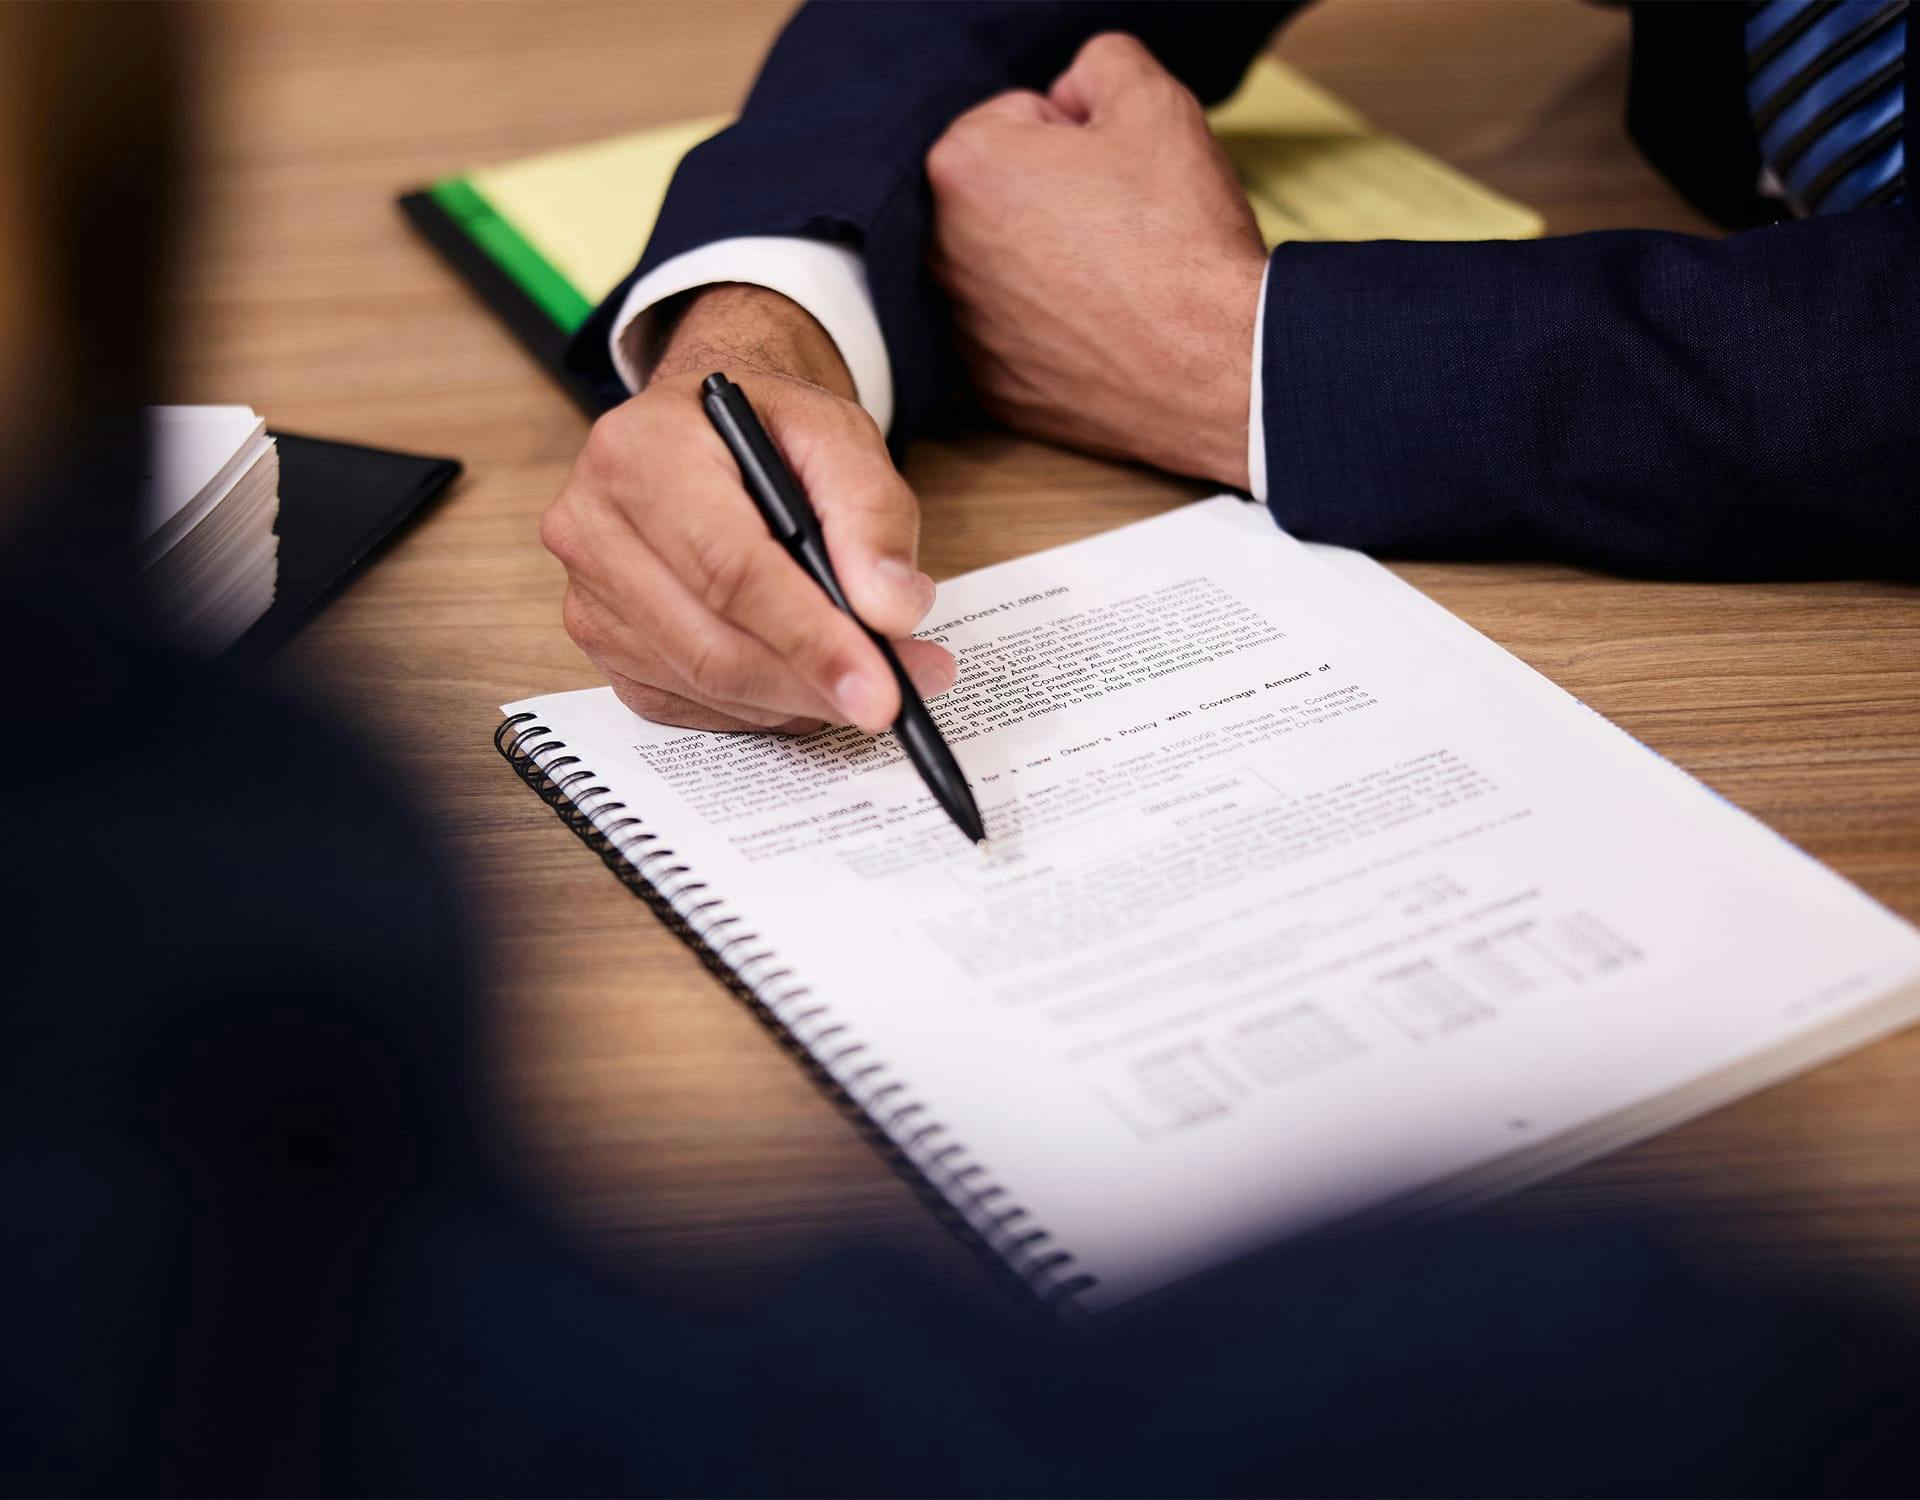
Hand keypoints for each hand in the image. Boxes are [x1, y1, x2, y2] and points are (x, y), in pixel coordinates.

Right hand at [542, 284, 955, 733]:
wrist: (707, 435)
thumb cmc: (766, 431)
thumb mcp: (837, 434)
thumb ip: (873, 512)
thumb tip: (892, 609)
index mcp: (639, 452)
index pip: (729, 570)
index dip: (810, 639)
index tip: (882, 688)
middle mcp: (592, 527)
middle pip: (712, 645)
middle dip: (815, 683)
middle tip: (897, 696)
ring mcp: (587, 596)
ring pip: (704, 685)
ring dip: (796, 699)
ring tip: (868, 678)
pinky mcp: (602, 647)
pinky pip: (688, 705)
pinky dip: (761, 708)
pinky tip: (804, 681)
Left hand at [926, 34, 1266, 488]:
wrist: (1214, 367)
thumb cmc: (1179, 238)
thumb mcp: (1154, 103)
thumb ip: (1100, 65)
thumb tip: (1072, 92)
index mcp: (964, 167)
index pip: (1014, 120)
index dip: (1075, 137)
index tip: (1113, 173)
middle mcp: (940, 253)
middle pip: (1000, 197)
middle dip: (1049, 199)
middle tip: (1118, 224)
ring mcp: (962, 329)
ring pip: (1005, 270)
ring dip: (1047, 265)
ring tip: (1115, 278)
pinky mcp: (991, 387)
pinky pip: (1016, 338)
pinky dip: (1051, 330)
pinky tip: (1102, 330)